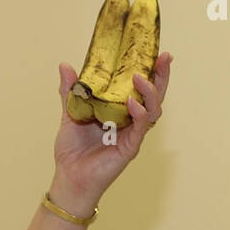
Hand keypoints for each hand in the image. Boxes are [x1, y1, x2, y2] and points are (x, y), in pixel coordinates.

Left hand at [50, 51, 171, 210]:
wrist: (68, 176)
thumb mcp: (70, 113)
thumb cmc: (72, 150)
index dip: (151, 71)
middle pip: (155, 96)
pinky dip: (139, 113)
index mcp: (120, 111)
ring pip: (153, 110)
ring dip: (150, 92)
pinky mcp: (130, 147)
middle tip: (164, 58)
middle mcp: (131, 121)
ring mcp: (132, 134)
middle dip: (161, 76)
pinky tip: (133, 102)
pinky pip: (140, 128)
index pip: (141, 88)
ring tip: (141, 77)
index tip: (156, 53)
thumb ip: (71, 91)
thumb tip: (65, 66)